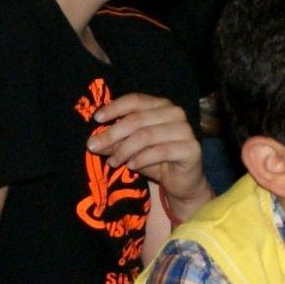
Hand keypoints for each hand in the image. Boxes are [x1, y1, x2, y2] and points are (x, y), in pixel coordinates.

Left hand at [90, 89, 207, 213]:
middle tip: (93, 146)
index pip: (135, 100)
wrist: (182, 182)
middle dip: (112, 134)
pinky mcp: (191, 148)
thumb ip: (115, 142)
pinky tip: (131, 165)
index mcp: (160, 105)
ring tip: (113, 162)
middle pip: (137, 119)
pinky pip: (161, 151)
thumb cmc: (156, 161)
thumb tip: (93, 142)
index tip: (96, 119)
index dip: (114, 108)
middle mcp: (175, 113)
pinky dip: (142, 159)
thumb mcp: (131, 149)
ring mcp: (185, 130)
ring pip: (147, 135)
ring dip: (125, 149)